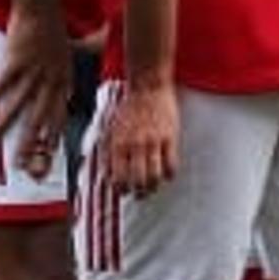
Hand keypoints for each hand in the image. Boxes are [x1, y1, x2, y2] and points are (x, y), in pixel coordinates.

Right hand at [0, 2, 71, 180]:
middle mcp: (52, 80)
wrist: (41, 4)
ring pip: (18, 107)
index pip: (58, 117)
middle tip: (20, 167)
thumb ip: (79, 57)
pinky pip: (0, 86)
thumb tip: (94, 51)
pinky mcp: (17, 61)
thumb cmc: (53, 25)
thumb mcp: (71, 48)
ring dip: (2, 128)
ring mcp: (35, 72)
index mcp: (64, 81)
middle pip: (40, 119)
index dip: (50, 140)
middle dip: (29, 145)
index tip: (44, 160)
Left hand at [101, 73, 180, 191]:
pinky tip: (166, 173)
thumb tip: (107, 175)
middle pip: (137, 181)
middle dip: (138, 193)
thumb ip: (107, 152)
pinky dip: (169, 175)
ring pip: (154, 177)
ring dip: (153, 187)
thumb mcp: (110, 129)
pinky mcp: (170, 137)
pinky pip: (171, 166)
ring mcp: (153, 142)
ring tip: (153, 187)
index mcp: (117, 144)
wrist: (147, 87)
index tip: (124, 191)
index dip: (121, 189)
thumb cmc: (128, 108)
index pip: (118, 178)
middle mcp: (134, 145)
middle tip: (140, 193)